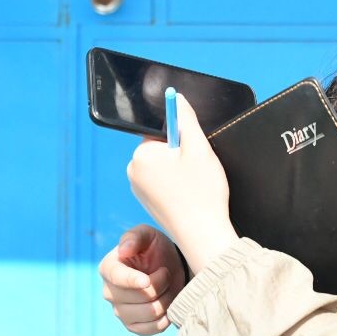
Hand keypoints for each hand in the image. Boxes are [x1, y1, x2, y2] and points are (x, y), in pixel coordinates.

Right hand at [98, 224, 185, 335]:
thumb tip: (123, 250)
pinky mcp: (133, 326)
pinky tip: (167, 304)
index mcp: (108, 268)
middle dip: (160, 284)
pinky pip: (152, 328)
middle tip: (165, 273)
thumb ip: (135, 237)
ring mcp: (120, 312)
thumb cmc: (155, 248)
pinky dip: (165, 318)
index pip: (116, 278)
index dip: (132, 281)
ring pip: (150, 313)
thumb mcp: (148, 235)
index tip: (147, 281)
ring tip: (167, 287)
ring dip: (166, 299)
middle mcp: (109, 292)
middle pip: (139, 297)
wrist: (170, 268)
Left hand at [126, 95, 238, 273]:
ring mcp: (139, 190)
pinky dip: (178, 186)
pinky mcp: (148, 204)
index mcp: (141, 155)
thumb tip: (175, 98)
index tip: (192, 154)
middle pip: (162, 148)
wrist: (203, 237)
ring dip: (181, 170)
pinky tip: (189, 197)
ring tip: (194, 186)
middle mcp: (133, 172)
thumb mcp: (198, 147)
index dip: (182, 139)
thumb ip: (185, 118)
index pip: (161, 131)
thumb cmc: (202, 192)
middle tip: (196, 170)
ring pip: (164, 166)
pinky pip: (163, 183)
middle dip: (181, 154)